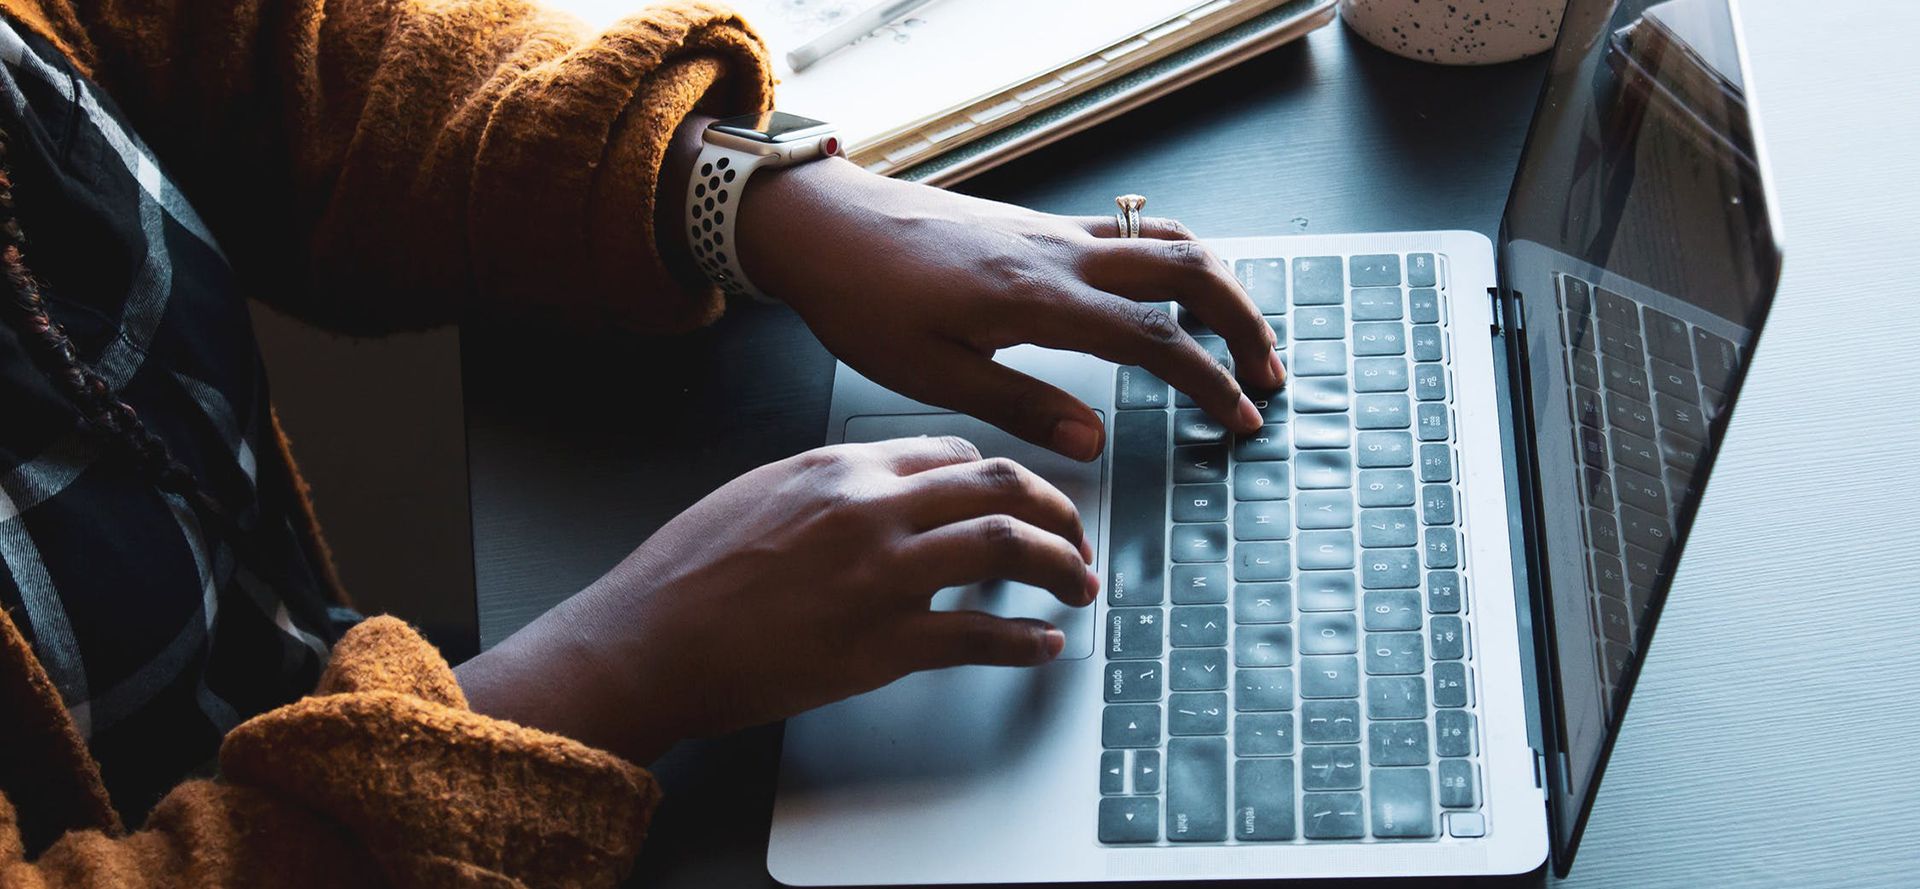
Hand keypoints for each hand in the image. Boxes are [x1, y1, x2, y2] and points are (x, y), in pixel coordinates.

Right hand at [456, 436, 1094, 763]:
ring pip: (1008, 547)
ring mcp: (881, 575)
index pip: (955, 453)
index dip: (1003, 476)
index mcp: (841, 466)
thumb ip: (831, 485)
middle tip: (1076, 538)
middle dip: (1058, 510)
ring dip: (1062, 566)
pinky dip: (1024, 642)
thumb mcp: (759, 491)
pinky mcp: (881, 644)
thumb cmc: (687, 573)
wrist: (647, 639)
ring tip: (1079, 585)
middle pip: (1000, 486)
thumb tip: (885, 490)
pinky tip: (1042, 646)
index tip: (1021, 499)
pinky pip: (979, 636)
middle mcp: (871, 508)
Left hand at [737, 159, 1285, 460]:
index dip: (1208, 382)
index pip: (1155, 339)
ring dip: (1218, 284)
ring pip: (1167, 240)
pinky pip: (1130, 231)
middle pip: (1188, 270)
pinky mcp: (1038, 226)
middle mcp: (1059, 254)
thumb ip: (1020, 407)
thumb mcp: (930, 375)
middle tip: (1267, 375)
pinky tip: (1173, 293)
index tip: (1240, 419)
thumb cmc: (862, 299)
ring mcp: (1052, 232)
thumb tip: (1095, 443)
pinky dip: (1174, 260)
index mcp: (1038, 298)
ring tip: (1239, 335)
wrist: (823, 225)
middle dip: (1243, 322)